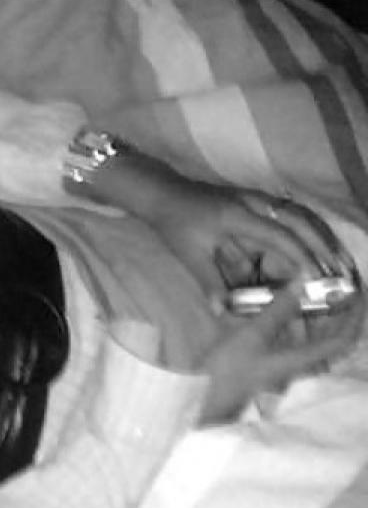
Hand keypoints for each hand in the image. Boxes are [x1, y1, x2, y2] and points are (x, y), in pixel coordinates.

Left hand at [144, 180, 350, 304]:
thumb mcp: (190, 255)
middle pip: (300, 220)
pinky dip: (312, 228)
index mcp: (237, 215)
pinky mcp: (260, 200)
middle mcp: (254, 202)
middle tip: (342, 272)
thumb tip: (222, 312)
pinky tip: (323, 244)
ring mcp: (259, 198)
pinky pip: (294, 212)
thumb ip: (209, 282)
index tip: (318, 277)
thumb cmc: (176, 225)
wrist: (165, 194)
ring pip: (302, 213)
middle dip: (324, 245)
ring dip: (323, 236)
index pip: (279, 235)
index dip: (302, 256)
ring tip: (341, 261)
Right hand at [197, 285, 362, 422]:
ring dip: (314, 316)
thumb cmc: (232, 368)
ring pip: (312, 338)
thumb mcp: (253, 334)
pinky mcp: (272, 363)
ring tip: (309, 294)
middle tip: (332, 289)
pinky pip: (294, 340)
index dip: (354, 316)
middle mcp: (301, 362)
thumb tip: (302, 282)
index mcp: (304, 358)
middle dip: (336, 313)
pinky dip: (294, 322)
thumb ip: (279, 309)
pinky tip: (282, 310)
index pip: (343, 338)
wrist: (207, 396)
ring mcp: (286, 364)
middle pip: (331, 337)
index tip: (355, 293)